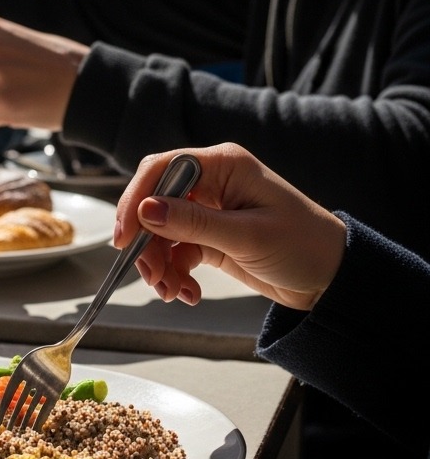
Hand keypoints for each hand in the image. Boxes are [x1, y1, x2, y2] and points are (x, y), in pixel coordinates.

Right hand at [115, 143, 346, 309]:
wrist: (333, 279)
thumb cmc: (305, 246)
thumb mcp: (247, 235)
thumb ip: (193, 223)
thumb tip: (145, 211)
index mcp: (223, 165)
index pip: (161, 169)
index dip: (136, 199)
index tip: (125, 236)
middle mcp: (212, 182)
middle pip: (155, 203)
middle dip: (147, 242)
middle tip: (150, 275)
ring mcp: (210, 210)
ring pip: (161, 232)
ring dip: (159, 263)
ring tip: (172, 291)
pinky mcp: (210, 237)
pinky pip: (176, 251)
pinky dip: (175, 273)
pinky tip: (187, 292)